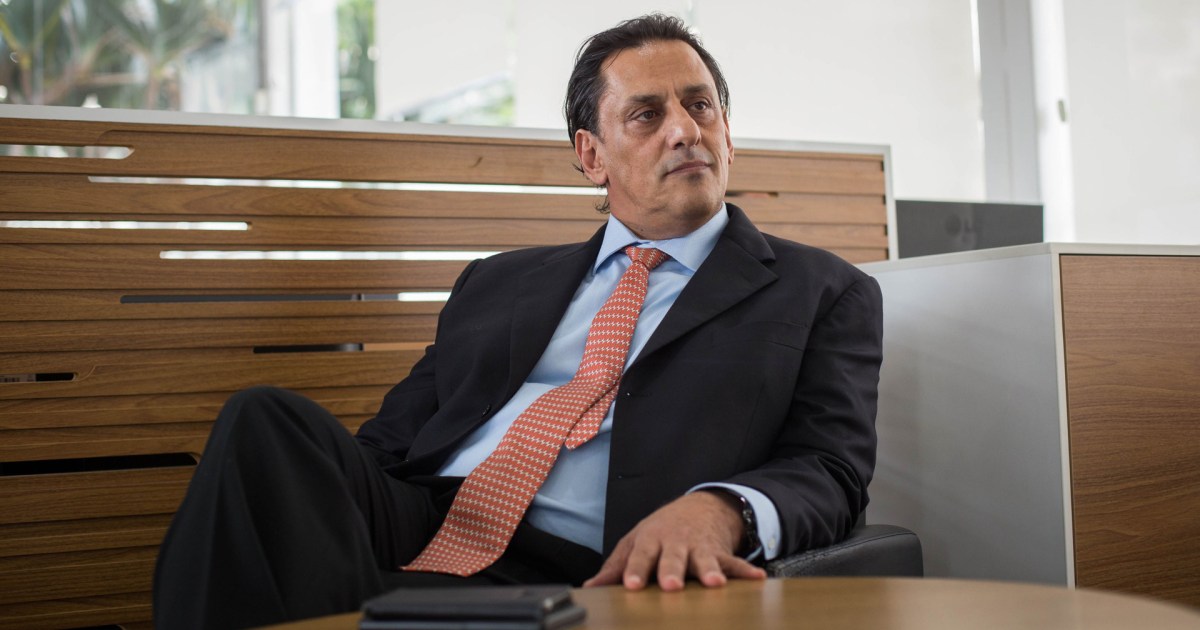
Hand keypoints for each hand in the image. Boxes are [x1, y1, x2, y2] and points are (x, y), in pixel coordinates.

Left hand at [583, 491, 766, 590]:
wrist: (699, 507)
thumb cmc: (661, 530)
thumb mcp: (635, 542)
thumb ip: (616, 567)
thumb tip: (591, 588)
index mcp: (651, 541)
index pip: (640, 556)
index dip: (635, 571)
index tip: (631, 586)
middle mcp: (675, 543)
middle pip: (672, 558)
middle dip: (672, 571)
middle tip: (670, 586)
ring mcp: (699, 547)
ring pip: (704, 559)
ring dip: (709, 570)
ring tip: (713, 583)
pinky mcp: (720, 552)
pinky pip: (734, 563)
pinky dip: (746, 571)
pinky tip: (758, 578)